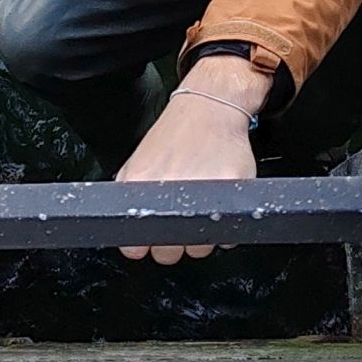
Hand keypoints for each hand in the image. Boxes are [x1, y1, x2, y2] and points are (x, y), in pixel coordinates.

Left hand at [116, 55, 266, 263]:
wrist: (208, 107)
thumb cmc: (175, 136)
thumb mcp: (138, 164)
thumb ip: (132, 197)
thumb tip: (129, 233)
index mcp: (140, 185)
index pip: (134, 246)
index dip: (143, 245)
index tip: (150, 238)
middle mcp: (169, 191)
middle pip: (168, 253)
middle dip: (172, 244)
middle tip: (178, 220)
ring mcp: (202, 193)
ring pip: (199, 247)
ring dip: (200, 236)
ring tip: (198, 207)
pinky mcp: (231, 190)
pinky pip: (228, 231)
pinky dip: (224, 225)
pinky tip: (216, 203)